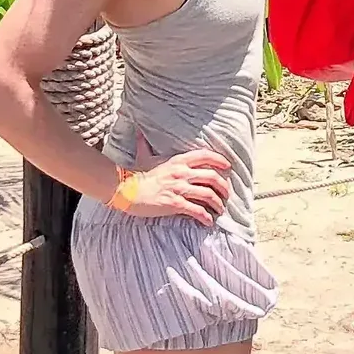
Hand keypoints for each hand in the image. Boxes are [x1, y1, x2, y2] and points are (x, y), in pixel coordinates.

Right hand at [109, 149, 233, 222]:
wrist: (124, 190)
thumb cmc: (136, 175)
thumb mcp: (144, 157)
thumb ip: (145, 145)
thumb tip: (139, 132)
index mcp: (178, 161)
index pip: (205, 156)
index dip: (219, 160)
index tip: (228, 167)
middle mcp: (181, 173)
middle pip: (212, 176)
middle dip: (224, 187)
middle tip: (227, 194)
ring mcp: (179, 188)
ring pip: (208, 194)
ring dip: (218, 204)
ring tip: (219, 210)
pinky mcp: (174, 203)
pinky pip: (196, 210)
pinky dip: (205, 217)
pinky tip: (208, 222)